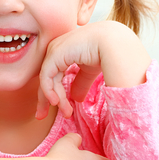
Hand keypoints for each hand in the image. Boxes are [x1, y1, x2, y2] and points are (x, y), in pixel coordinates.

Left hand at [35, 21, 151, 118]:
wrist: (117, 44)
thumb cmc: (109, 53)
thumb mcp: (91, 71)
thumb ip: (81, 83)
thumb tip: (75, 99)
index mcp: (66, 50)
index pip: (53, 74)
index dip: (54, 93)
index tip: (60, 110)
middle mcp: (57, 48)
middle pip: (46, 77)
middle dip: (45, 98)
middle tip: (41, 115)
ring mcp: (55, 49)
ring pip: (46, 79)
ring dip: (53, 99)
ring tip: (66, 113)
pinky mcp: (55, 53)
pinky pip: (46, 76)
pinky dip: (49, 91)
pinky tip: (56, 102)